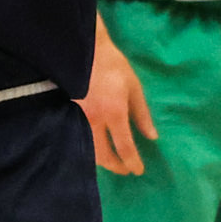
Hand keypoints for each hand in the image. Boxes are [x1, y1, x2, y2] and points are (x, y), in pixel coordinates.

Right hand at [82, 22, 153, 178]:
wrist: (84, 50)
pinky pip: (79, 137)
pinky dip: (88, 148)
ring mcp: (79, 118)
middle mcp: (95, 120)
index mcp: (114, 113)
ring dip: (101, 160)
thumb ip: (142, 114)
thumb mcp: (134, 87)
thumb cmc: (113, 66)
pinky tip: (95, 148)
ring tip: (112, 160)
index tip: (138, 171)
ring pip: (89, 149)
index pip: (125, 147)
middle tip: (125, 169)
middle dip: (116, 166)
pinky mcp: (68, 114)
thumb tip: (152, 136)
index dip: (132, 162)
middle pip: (103, 155)